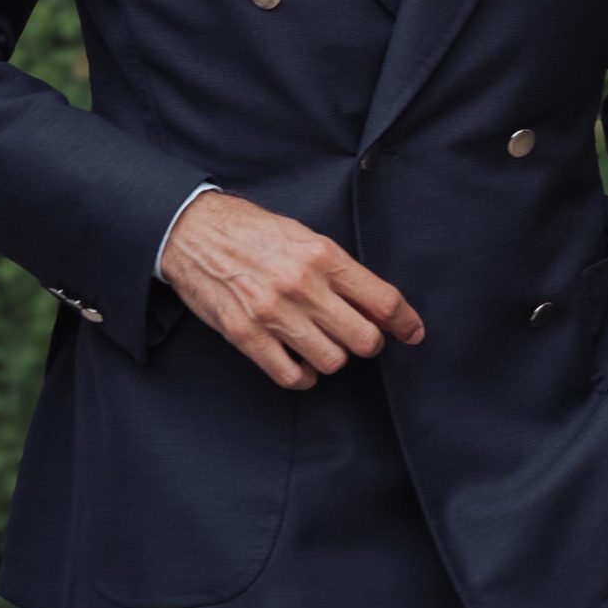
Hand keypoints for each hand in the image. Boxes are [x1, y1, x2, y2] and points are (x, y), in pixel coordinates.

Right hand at [159, 190, 425, 386]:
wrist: (194, 231)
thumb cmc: (254, 232)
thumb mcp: (304, 236)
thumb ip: (339, 270)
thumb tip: (379, 307)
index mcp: (322, 255)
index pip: (383, 299)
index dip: (406, 322)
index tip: (413, 333)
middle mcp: (302, 285)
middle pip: (364, 339)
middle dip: (369, 343)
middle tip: (359, 338)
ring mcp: (273, 313)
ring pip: (332, 361)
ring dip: (333, 358)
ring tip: (322, 344)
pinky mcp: (245, 335)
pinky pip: (291, 376)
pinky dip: (303, 376)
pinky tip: (301, 363)